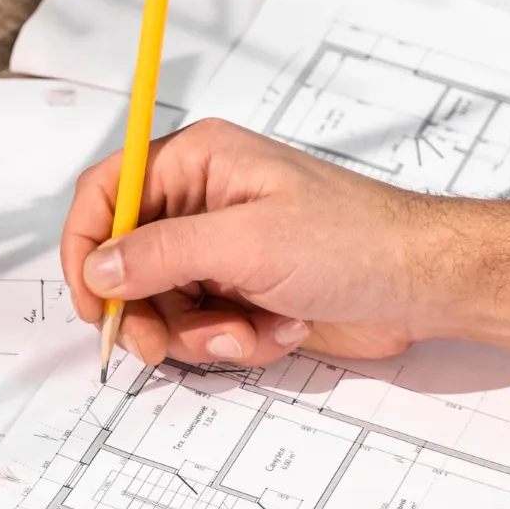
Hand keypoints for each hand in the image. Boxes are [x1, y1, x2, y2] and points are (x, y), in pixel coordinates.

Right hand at [61, 118, 454, 366]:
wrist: (422, 285)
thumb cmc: (354, 241)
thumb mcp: (248, 243)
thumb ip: (163, 253)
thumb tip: (98, 266)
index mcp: (199, 163)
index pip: (107, 192)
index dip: (87, 246)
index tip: (92, 299)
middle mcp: (204, 204)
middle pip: (128, 263)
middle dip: (146, 311)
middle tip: (159, 345)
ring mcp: (225, 254)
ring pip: (165, 308)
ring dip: (201, 334)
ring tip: (249, 332)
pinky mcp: (246, 296)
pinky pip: (206, 331)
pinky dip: (236, 343)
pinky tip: (281, 330)